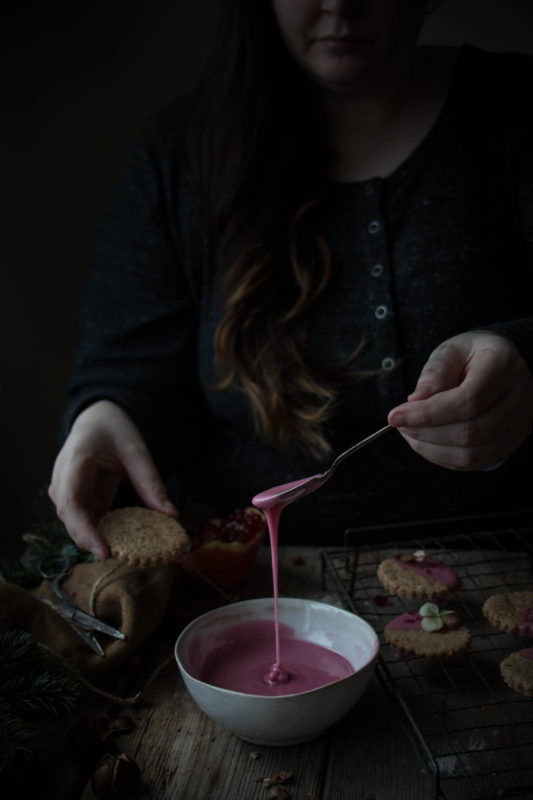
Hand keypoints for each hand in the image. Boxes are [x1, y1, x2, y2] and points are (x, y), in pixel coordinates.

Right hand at [48, 400, 176, 559]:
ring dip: (96, 537)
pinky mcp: (74, 498)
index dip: (84, 530)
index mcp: (75, 461)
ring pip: (75, 522)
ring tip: (126, 550)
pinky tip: (121, 538)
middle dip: (92, 540)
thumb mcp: (136, 450)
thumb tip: (171, 515)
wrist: (97, 418)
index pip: (71, 503)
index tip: (103, 551)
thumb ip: (151, 482)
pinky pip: (84, 518)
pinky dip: (100, 529)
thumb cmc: (114, 429)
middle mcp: (62, 478)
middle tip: (122, 556)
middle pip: (71, 518)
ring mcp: (65, 489)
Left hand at [387, 332, 532, 470]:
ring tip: (411, 432)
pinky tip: (426, 442)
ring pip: (472, 453)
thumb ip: (433, 375)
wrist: (499, 364)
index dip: (428, 414)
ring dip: (431, 448)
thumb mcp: (449, 352)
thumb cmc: (471, 355)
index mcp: (504, 365)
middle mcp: (521, 396)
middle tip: (400, 424)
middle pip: (471, 431)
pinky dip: (443, 457)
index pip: (468, 400)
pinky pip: (474, 462)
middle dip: (426, 432)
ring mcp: (520, 423)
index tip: (395, 416)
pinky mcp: (511, 442)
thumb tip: (414, 404)